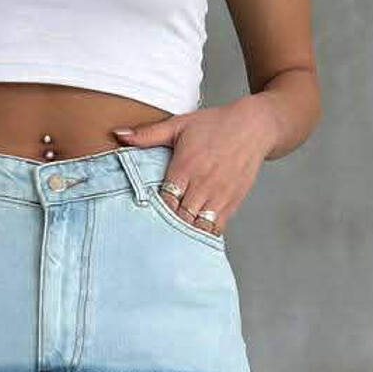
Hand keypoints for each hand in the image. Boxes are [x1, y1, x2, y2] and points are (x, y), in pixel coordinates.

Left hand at [112, 97, 277, 236]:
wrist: (255, 127)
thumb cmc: (215, 125)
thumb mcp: (179, 125)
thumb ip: (147, 134)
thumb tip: (117, 134)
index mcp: (185, 167)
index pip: (164, 200)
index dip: (153, 213)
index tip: (140, 220)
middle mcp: (202, 185)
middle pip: (179, 218)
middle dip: (165, 230)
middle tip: (149, 240)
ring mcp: (218, 196)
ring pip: (197, 227)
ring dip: (183, 236)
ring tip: (167, 246)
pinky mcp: (232, 204)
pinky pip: (215, 228)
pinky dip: (202, 236)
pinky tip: (190, 241)